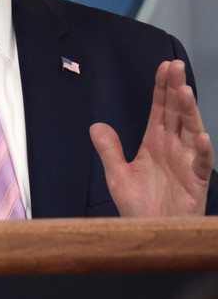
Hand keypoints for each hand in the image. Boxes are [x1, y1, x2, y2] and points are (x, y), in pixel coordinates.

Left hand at [90, 60, 213, 216]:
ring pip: (191, 131)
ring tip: (185, 91)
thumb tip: (96, 125)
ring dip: (189, 112)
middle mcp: (173, 148)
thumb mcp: (117, 174)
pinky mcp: (196, 182)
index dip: (162, 88)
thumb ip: (109, 150)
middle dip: (176, 89)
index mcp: (155, 142)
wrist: (148, 232)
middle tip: (175, 66)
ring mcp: (187, 163)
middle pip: (177, 113)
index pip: (160, 109)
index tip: (164, 66)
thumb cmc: (138, 205)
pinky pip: (202, 164)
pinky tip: (201, 137)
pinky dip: (203, 151)